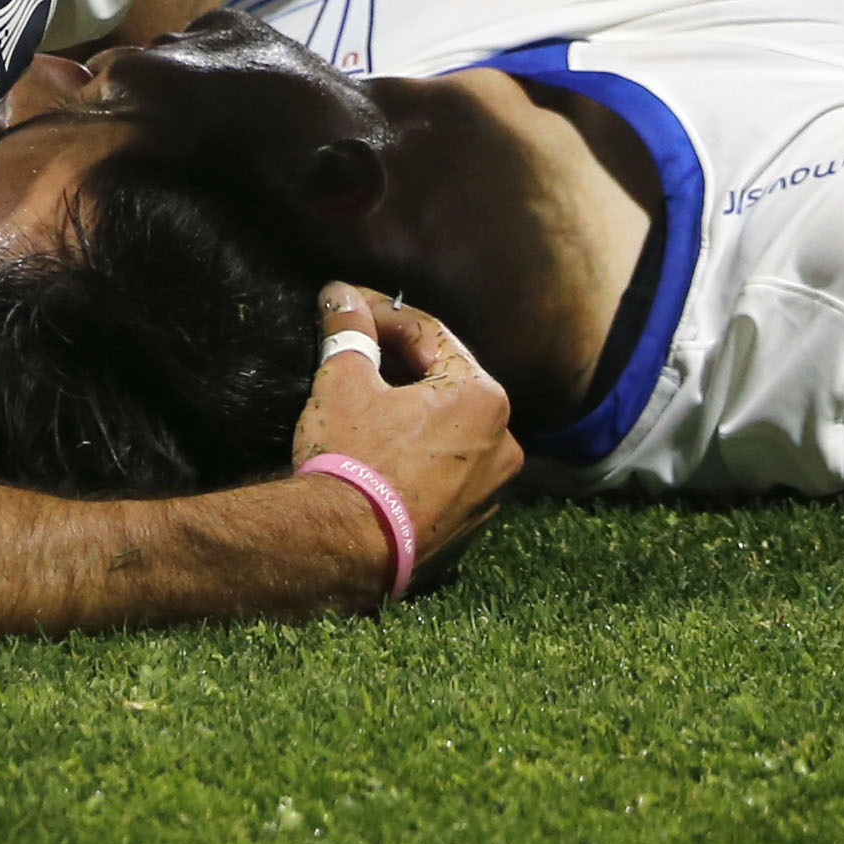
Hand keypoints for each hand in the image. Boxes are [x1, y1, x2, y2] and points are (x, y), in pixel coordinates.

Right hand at [291, 284, 521, 578]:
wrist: (345, 549)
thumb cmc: (353, 458)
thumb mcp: (344, 382)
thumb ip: (348, 330)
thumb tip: (339, 294)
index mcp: (484, 397)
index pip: (430, 335)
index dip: (381, 315)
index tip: (347, 305)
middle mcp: (504, 442)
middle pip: (444, 381)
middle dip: (397, 362)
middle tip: (352, 349)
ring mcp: (490, 490)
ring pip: (446, 428)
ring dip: (408, 409)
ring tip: (362, 398)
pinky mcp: (469, 525)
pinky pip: (445, 471)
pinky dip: (417, 454)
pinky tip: (379, 451)